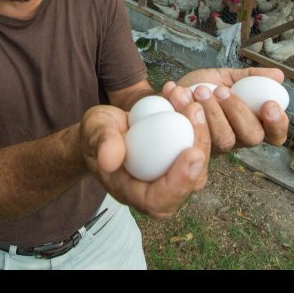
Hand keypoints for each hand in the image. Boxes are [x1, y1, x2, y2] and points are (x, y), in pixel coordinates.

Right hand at [79, 103, 210, 219]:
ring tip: (184, 94)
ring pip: (200, 158)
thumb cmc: (95, 134)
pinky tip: (180, 92)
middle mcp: (159, 188)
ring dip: (200, 123)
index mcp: (134, 194)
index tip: (191, 152)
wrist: (104, 128)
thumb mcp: (93, 132)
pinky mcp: (181, 154)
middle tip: (194, 110)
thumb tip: (110, 160)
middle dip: (200, 143)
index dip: (180, 181)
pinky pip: (196, 139)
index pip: (161, 201)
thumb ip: (101, 143)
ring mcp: (174, 171)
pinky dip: (192, 114)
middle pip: (193, 180)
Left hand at [162, 67, 288, 152]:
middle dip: (238, 111)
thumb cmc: (204, 87)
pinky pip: (195, 136)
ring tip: (198, 90)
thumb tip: (278, 76)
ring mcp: (217, 147)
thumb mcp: (228, 78)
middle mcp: (238, 139)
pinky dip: (184, 109)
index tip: (269, 104)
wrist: (173, 93)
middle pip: (251, 136)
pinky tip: (177, 92)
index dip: (277, 123)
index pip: (275, 133)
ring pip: (224, 139)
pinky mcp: (194, 147)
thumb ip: (250, 77)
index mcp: (253, 123)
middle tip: (221, 90)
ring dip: (211, 112)